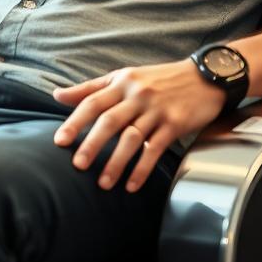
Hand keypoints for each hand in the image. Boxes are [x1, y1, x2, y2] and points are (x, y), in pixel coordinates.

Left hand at [52, 60, 225, 192]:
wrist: (204, 77)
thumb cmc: (159, 78)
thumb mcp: (124, 77)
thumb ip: (92, 88)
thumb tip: (57, 95)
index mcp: (122, 82)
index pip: (93, 101)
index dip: (75, 121)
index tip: (59, 140)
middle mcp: (137, 95)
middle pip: (109, 121)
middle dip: (92, 144)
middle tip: (78, 165)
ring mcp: (156, 110)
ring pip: (131, 138)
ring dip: (116, 162)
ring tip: (103, 183)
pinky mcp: (175, 124)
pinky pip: (155, 149)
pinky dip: (142, 168)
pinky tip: (131, 184)